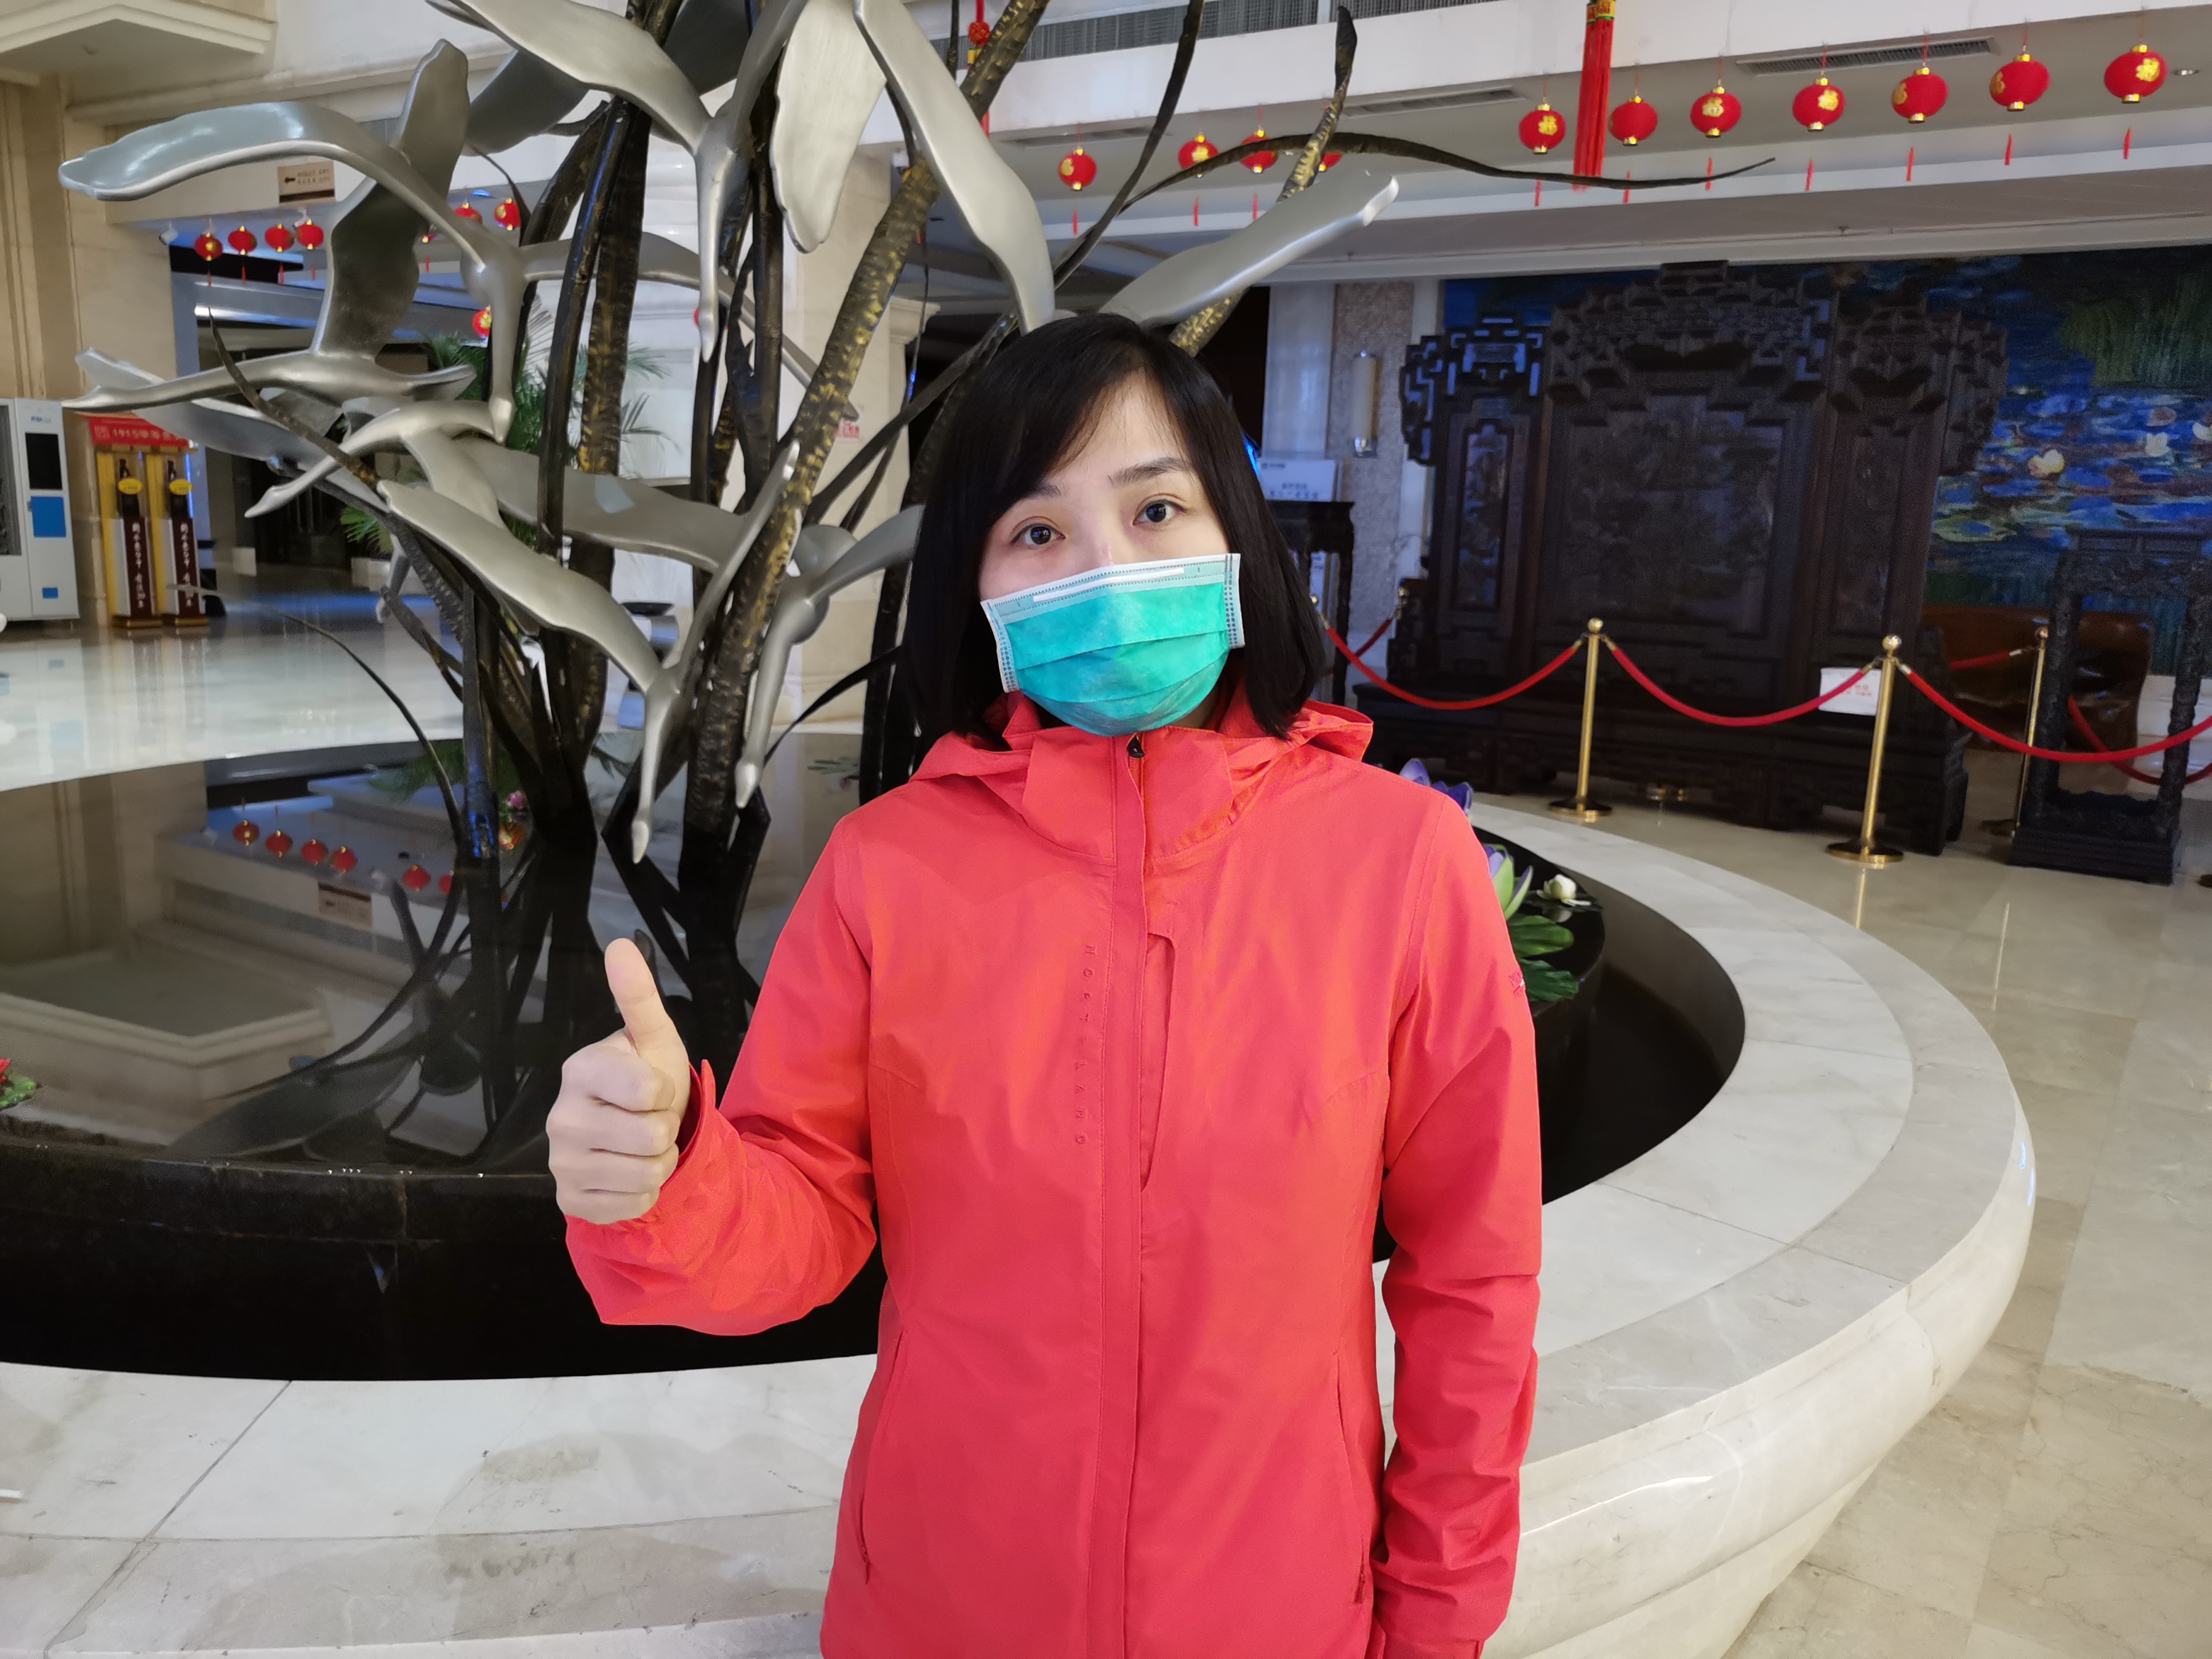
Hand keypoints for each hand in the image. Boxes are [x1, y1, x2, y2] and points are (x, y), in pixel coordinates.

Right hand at [548, 938, 692, 1223]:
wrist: (632, 1133)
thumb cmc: (645, 1079)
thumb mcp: (652, 1038)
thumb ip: (639, 995)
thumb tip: (621, 944)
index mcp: (580, 1070)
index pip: (650, 1090)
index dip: (666, 1091)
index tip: (652, 1087)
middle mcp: (561, 1117)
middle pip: (652, 1136)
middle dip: (665, 1130)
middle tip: (648, 1119)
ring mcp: (560, 1162)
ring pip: (647, 1174)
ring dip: (659, 1161)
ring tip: (641, 1145)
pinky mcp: (570, 1200)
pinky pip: (635, 1204)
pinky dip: (645, 1192)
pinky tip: (627, 1172)